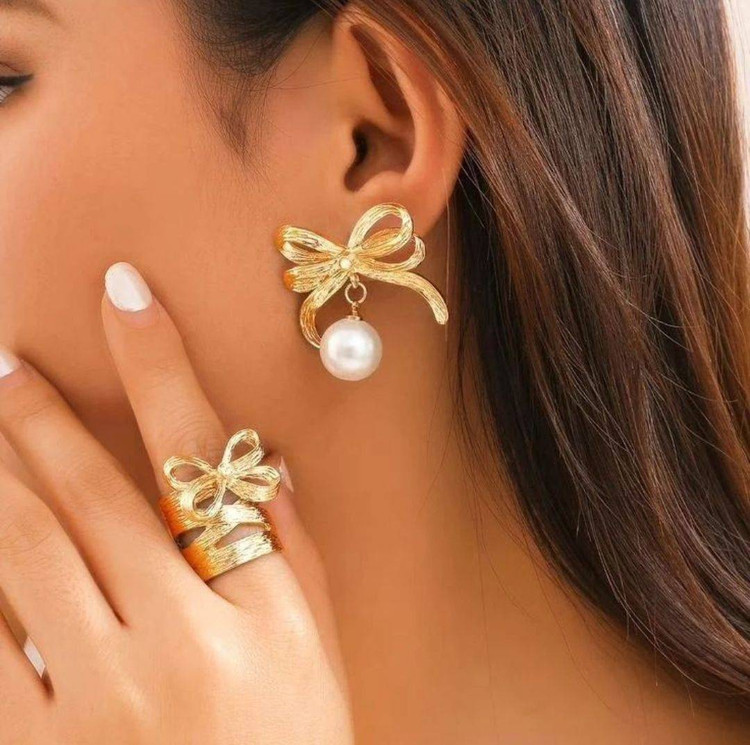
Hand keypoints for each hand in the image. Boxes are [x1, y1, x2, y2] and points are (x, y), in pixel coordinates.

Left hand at [0, 263, 352, 743]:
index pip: (198, 456)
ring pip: (15, 560)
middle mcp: (166, 643)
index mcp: (248, 611)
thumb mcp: (319, 657)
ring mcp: (90, 704)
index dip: (159, 364)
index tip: (124, 290)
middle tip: (0, 359)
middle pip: (86, 499)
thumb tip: (258, 462)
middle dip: (37, 416)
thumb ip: (290, 553)